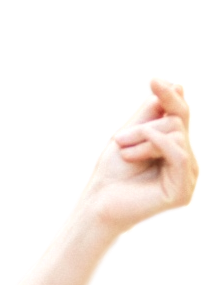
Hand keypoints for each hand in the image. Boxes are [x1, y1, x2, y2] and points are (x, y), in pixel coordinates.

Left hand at [78, 74, 199, 238]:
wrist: (96, 205)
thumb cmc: (110, 174)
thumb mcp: (130, 134)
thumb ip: (152, 113)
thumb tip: (179, 85)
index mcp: (176, 150)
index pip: (180, 116)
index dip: (169, 96)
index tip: (153, 79)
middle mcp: (187, 164)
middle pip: (178, 122)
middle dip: (144, 125)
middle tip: (116, 139)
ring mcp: (188, 179)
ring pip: (178, 134)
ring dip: (143, 138)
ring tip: (123, 152)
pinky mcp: (183, 192)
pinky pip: (179, 153)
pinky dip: (155, 143)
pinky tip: (132, 152)